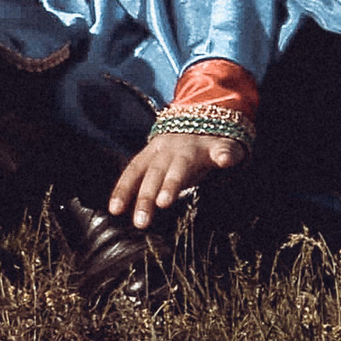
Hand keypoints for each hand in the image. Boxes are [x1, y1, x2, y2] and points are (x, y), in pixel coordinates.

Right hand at [110, 127, 246, 229]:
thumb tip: (226, 160)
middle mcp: (167, 151)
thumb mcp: (225, 145)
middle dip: (145, 197)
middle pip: (154, 174)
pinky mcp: (144, 157)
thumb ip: (226, 153)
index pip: (179, 169)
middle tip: (140, 222)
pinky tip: (113, 208)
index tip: (162, 203)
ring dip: (125, 191)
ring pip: (137, 171)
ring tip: (116, 212)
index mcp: (188, 151)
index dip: (170, 185)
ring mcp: (153, 152)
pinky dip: (120, 188)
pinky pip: (130, 172)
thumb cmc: (213, 143)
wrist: (196, 118)